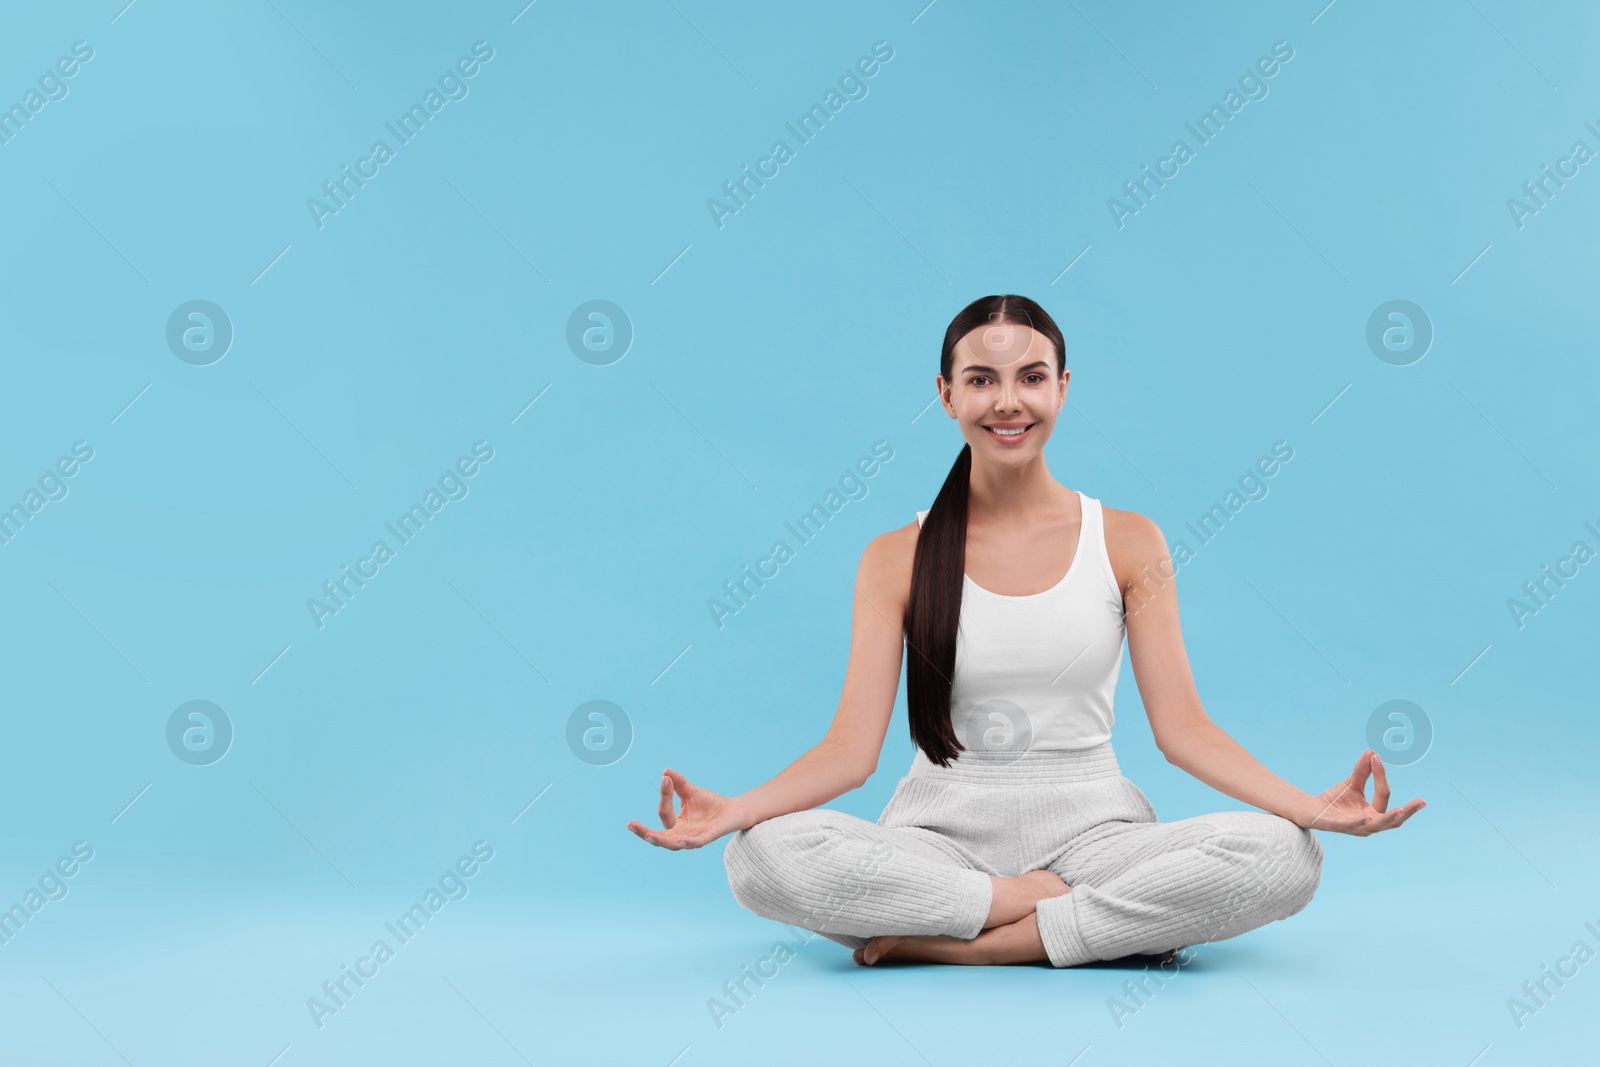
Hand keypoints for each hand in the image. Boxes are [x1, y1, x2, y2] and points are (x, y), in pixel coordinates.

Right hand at [626, 769, 747, 849]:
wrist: (734, 810)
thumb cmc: (710, 804)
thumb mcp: (690, 791)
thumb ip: (677, 783)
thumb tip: (665, 772)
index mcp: (676, 825)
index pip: (664, 812)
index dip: (664, 795)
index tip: (666, 779)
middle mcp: (682, 835)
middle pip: (660, 837)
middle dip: (644, 833)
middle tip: (630, 825)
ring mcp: (695, 838)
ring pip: (675, 843)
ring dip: (662, 840)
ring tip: (649, 835)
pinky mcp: (709, 837)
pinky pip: (697, 843)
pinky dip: (689, 842)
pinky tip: (681, 840)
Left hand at [1300, 749, 1424, 835]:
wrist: (1311, 810)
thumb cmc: (1335, 801)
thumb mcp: (1353, 783)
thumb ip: (1363, 770)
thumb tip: (1373, 751)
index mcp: (1374, 813)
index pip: (1384, 795)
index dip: (1381, 776)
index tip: (1376, 757)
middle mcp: (1369, 824)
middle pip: (1392, 820)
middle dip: (1408, 811)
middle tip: (1422, 801)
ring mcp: (1355, 827)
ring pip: (1376, 825)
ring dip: (1389, 818)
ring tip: (1401, 810)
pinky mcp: (1338, 826)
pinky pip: (1351, 825)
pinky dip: (1360, 822)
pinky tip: (1367, 816)